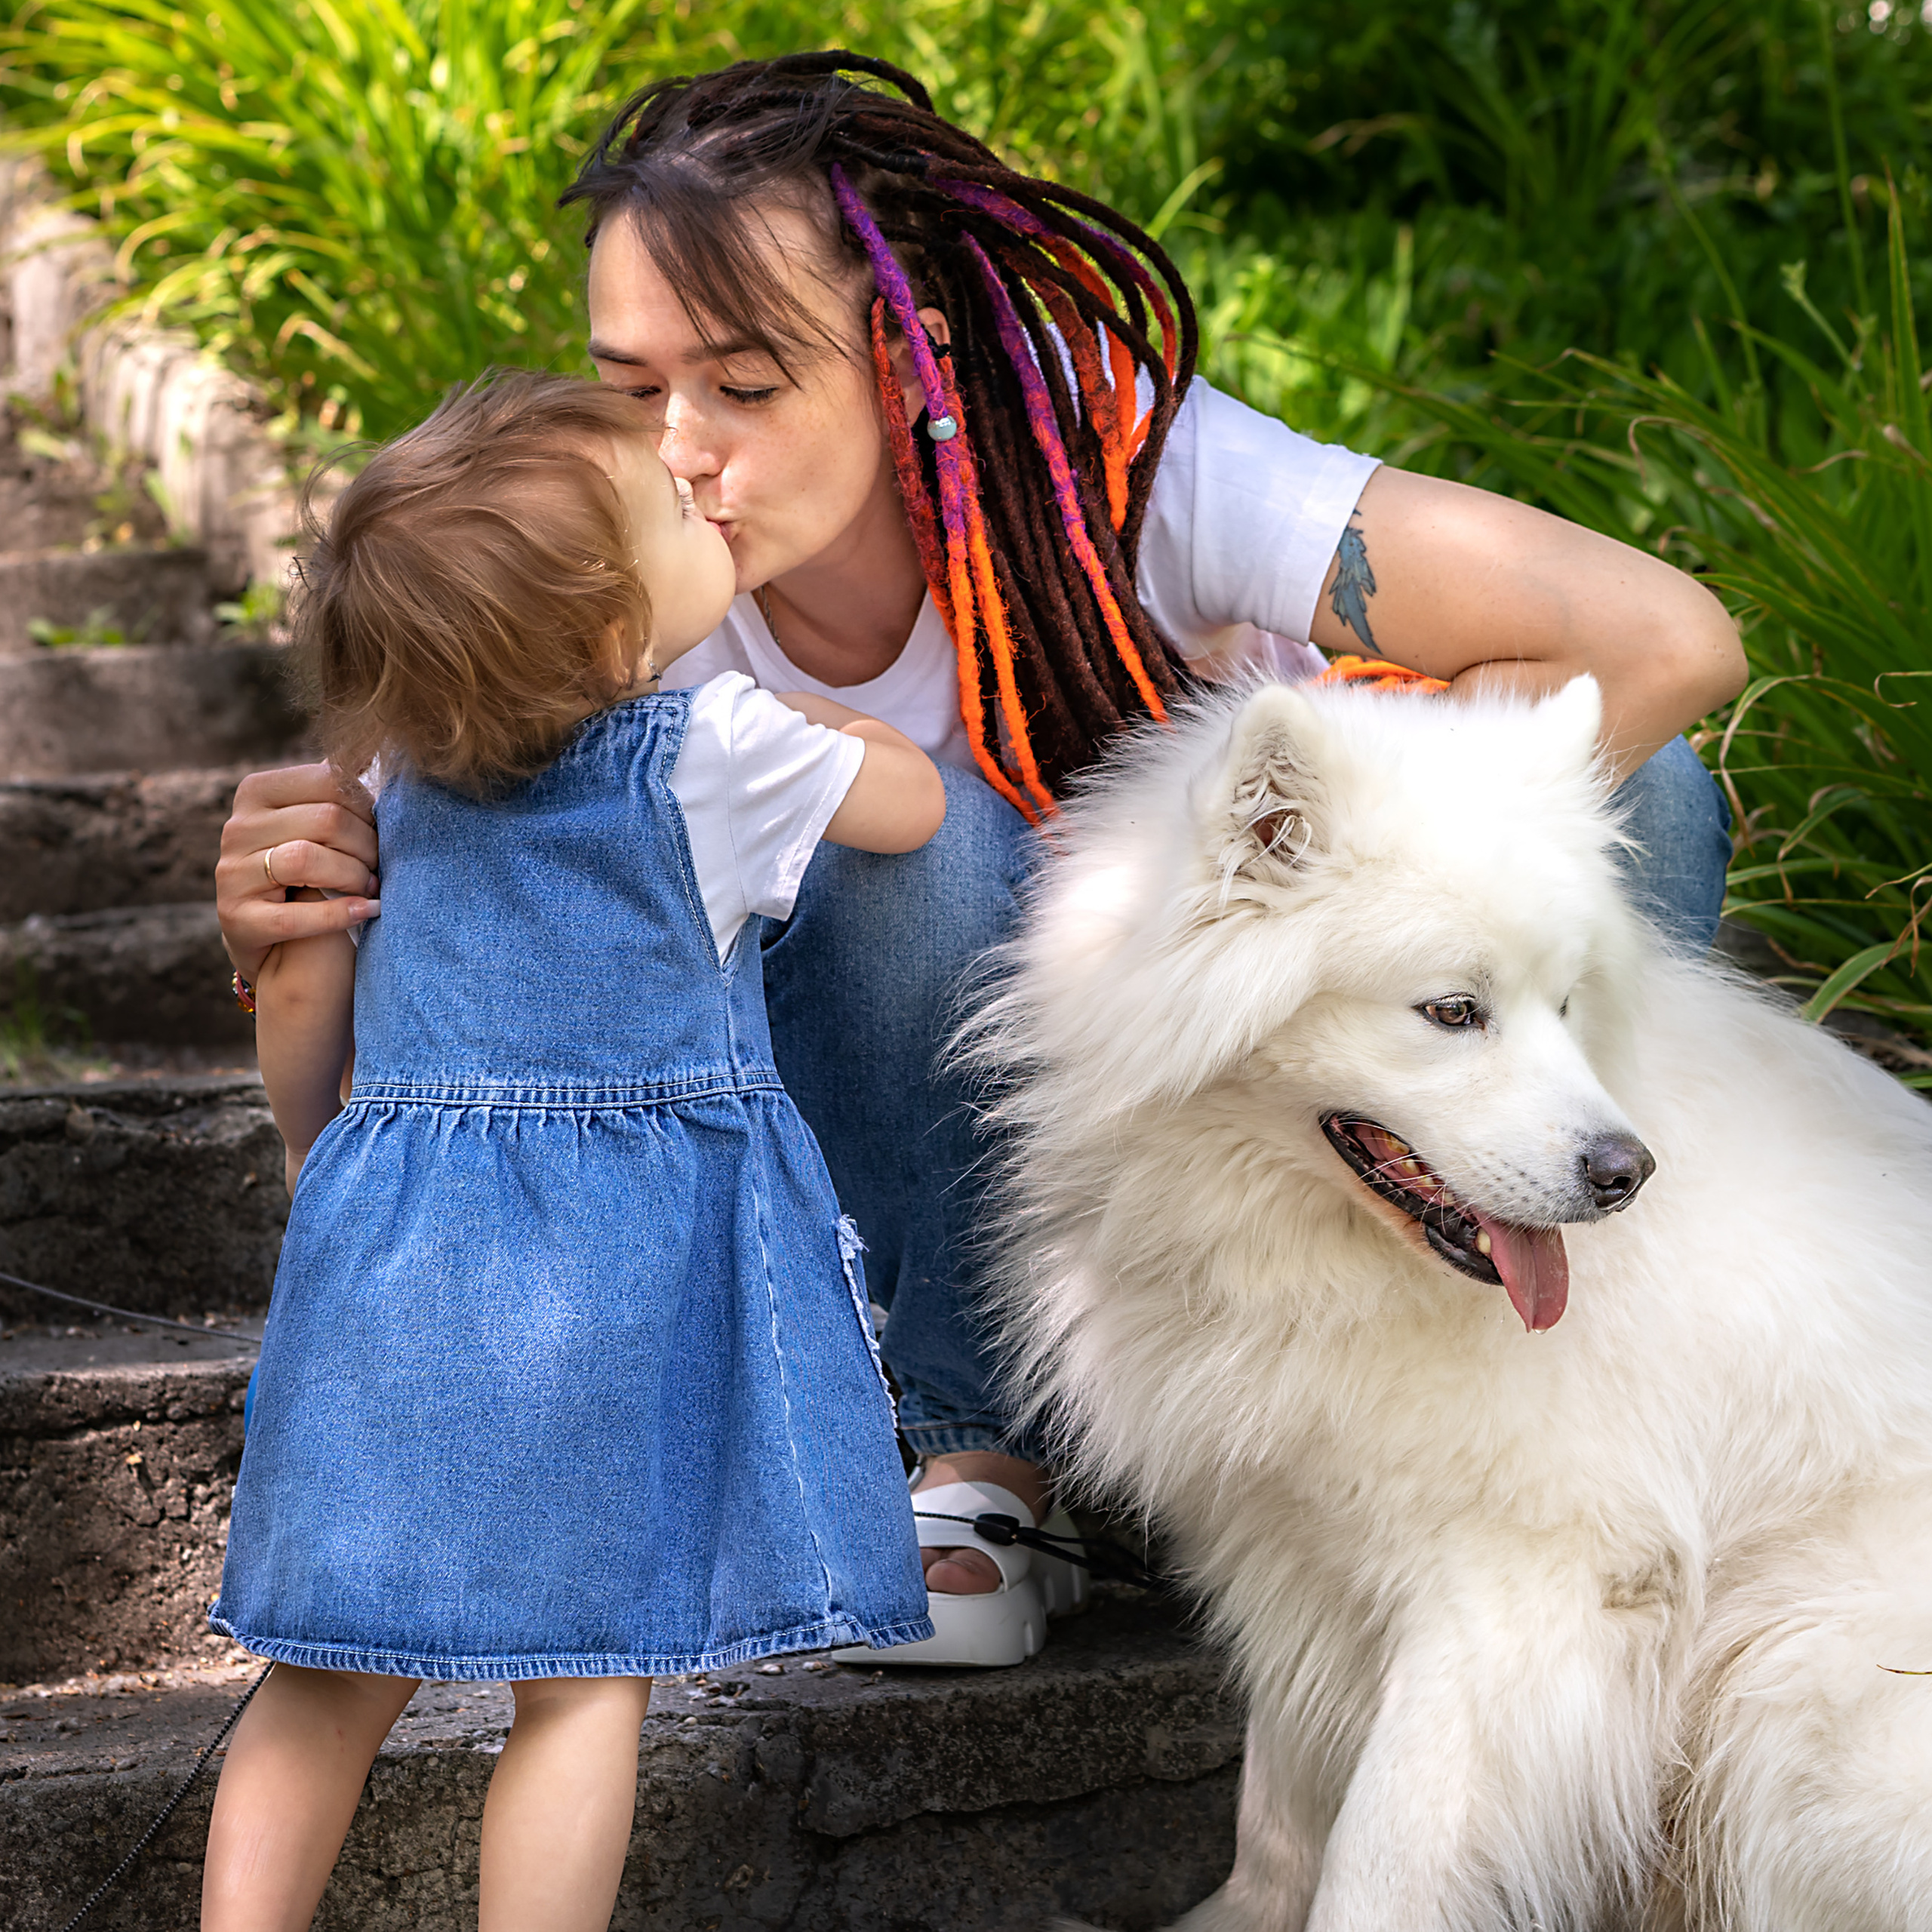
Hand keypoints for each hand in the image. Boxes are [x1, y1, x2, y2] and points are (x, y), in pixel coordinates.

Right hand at [217, 762, 379, 979]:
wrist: (283, 947)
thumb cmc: (313, 874)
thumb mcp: (319, 827)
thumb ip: (337, 794)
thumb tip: (368, 752)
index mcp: (257, 792)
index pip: (327, 780)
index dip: (367, 805)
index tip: (382, 828)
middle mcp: (237, 828)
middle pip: (324, 819)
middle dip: (367, 844)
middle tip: (382, 864)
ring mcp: (231, 874)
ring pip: (305, 860)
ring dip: (353, 875)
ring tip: (373, 887)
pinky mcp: (236, 920)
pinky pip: (293, 916)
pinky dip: (339, 914)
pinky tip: (367, 911)